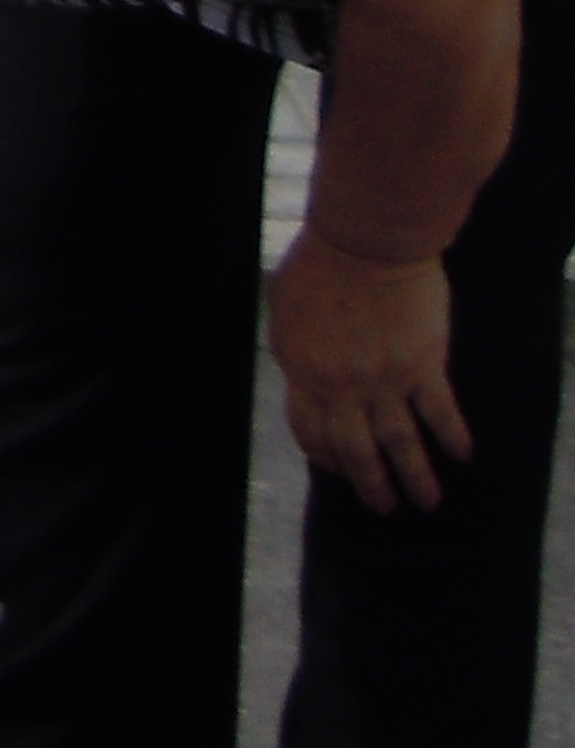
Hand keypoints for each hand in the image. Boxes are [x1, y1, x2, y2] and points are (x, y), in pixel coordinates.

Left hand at [267, 227, 467, 512]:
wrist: (366, 239)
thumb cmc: (320, 263)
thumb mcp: (287, 309)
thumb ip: (296, 349)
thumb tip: (303, 374)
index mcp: (304, 370)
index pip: (312, 433)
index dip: (326, 458)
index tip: (339, 471)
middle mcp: (343, 385)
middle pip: (357, 452)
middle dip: (372, 487)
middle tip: (385, 509)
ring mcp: (385, 379)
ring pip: (401, 445)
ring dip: (415, 479)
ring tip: (427, 503)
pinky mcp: (424, 366)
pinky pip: (440, 414)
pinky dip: (451, 438)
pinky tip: (461, 456)